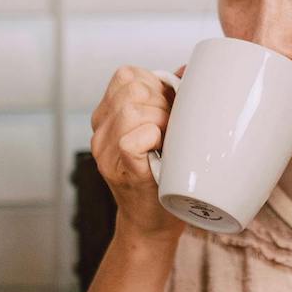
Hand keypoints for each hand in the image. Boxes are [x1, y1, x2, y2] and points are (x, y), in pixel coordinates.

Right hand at [91, 64, 187, 244]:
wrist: (153, 222)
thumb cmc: (164, 174)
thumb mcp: (164, 129)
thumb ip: (171, 98)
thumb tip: (192, 69)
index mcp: (108, 113)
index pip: (127, 75)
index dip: (155, 85)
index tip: (167, 108)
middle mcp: (99, 129)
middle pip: (132, 90)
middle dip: (161, 103)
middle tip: (171, 129)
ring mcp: (104, 151)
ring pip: (131, 111)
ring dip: (160, 122)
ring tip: (167, 142)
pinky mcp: (117, 170)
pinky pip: (130, 140)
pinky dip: (151, 140)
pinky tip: (160, 151)